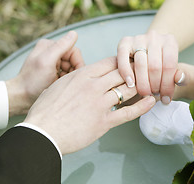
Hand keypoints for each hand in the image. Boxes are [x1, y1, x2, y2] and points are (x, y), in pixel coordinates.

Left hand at [6, 31, 83, 115]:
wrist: (20, 98)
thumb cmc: (32, 81)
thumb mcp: (47, 62)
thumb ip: (61, 46)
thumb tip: (74, 33)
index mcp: (49, 45)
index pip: (73, 51)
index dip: (77, 63)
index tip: (73, 75)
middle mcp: (50, 52)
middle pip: (73, 60)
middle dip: (72, 70)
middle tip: (64, 81)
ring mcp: (51, 63)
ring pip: (71, 68)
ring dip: (68, 76)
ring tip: (59, 83)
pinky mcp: (51, 72)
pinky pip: (66, 74)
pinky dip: (65, 80)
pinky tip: (57, 85)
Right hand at [24, 57, 155, 154]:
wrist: (42, 132)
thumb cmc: (45, 109)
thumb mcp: (59, 85)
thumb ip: (74, 78)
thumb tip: (81, 75)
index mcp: (82, 75)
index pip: (110, 62)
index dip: (123, 61)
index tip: (131, 61)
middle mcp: (93, 86)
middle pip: (122, 73)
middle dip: (135, 71)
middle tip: (145, 71)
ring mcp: (100, 104)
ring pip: (127, 90)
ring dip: (140, 87)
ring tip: (150, 85)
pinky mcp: (103, 122)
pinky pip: (127, 113)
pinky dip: (142, 107)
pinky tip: (151, 102)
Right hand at [117, 30, 181, 103]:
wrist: (149, 50)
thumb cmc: (163, 63)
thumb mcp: (175, 68)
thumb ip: (181, 76)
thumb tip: (180, 79)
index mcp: (170, 41)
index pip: (169, 65)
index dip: (167, 85)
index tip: (166, 99)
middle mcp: (154, 37)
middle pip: (155, 66)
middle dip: (155, 86)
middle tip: (154, 96)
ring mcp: (139, 38)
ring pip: (140, 65)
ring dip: (142, 83)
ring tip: (145, 94)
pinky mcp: (125, 42)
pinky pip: (123, 59)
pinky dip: (126, 73)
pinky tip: (130, 84)